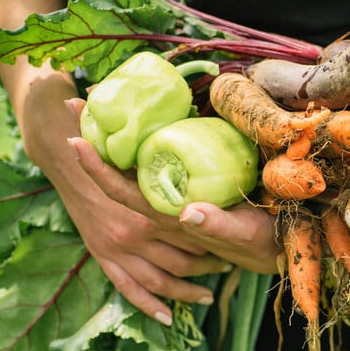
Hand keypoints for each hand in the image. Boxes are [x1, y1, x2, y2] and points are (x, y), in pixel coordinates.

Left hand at [65, 99, 280, 323]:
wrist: (274, 246)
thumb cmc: (258, 240)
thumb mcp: (242, 234)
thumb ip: (217, 226)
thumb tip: (188, 213)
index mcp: (168, 216)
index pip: (124, 191)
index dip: (98, 168)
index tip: (75, 138)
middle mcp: (164, 205)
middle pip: (119, 171)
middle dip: (95, 138)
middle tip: (75, 104)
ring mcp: (175, 195)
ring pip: (133, 165)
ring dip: (111, 137)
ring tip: (94, 106)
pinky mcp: (190, 187)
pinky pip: (155, 163)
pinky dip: (139, 141)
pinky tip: (135, 122)